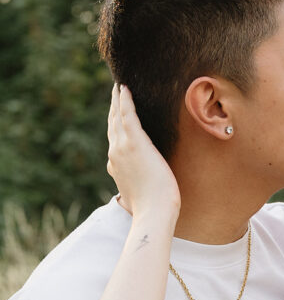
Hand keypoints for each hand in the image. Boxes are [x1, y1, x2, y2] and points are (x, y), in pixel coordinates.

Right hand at [107, 85, 180, 220]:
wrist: (154, 212)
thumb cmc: (151, 209)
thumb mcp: (136, 197)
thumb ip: (132, 189)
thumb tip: (127, 196)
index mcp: (115, 167)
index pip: (113, 141)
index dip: (114, 127)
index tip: (115, 117)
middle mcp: (115, 154)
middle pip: (112, 126)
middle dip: (113, 109)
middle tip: (114, 93)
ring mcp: (122, 148)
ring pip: (117, 117)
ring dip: (117, 100)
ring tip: (118, 87)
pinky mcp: (134, 143)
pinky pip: (128, 115)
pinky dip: (125, 101)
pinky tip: (124, 88)